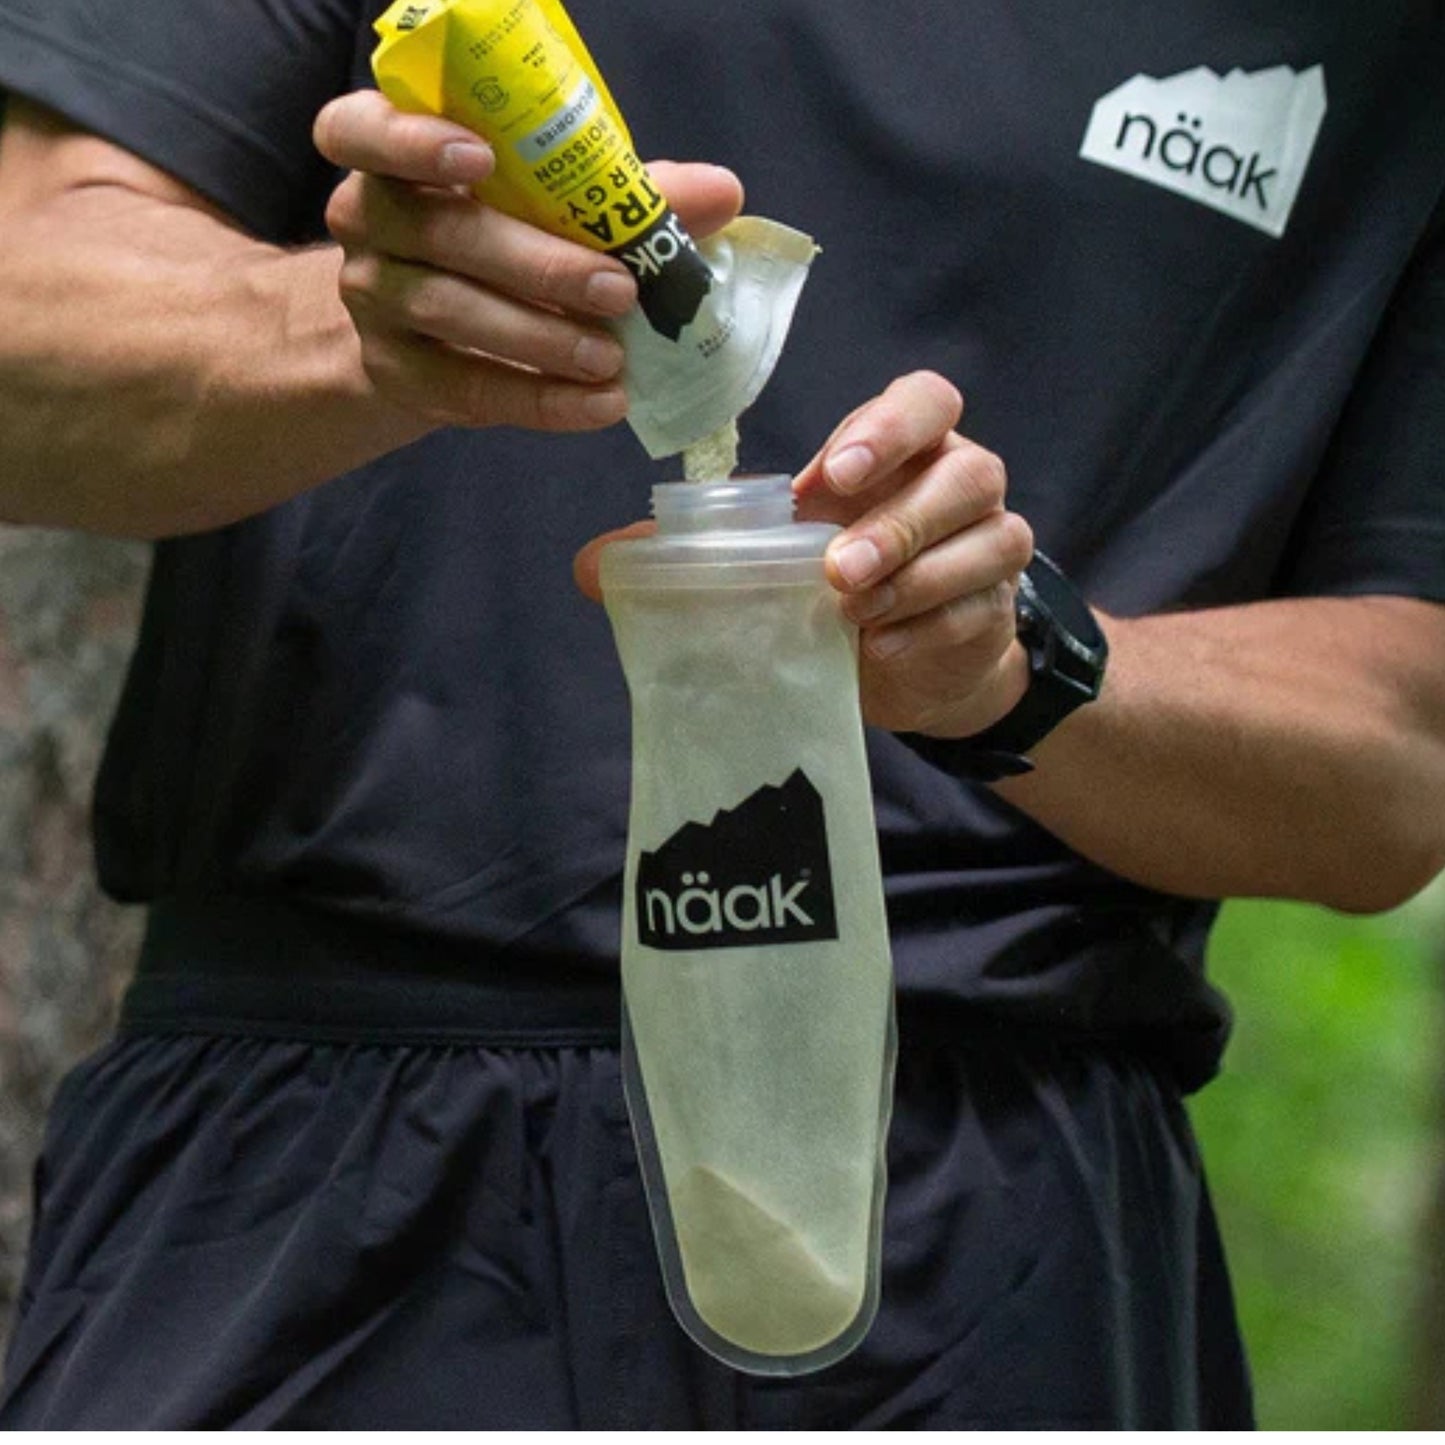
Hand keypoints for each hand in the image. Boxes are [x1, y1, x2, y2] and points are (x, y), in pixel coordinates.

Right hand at [313, 90, 742, 432]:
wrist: (429, 332)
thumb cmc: (500, 236)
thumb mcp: (553, 204)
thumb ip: (623, 192)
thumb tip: (722, 192)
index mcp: (392, 155)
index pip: (361, 131)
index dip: (412, 141)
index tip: (480, 158)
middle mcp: (368, 222)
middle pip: (441, 233)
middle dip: (535, 264)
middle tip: (617, 291)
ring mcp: (376, 302)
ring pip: (452, 314)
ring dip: (542, 340)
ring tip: (613, 359)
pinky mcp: (399, 374)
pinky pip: (471, 389)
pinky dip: (541, 401)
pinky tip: (598, 405)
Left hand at [574, 371, 1032, 738]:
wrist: (902, 658)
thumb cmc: (832, 582)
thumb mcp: (768, 555)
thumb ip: (693, 552)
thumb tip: (592, 567)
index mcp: (904, 447)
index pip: (923, 402)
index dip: (887, 429)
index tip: (832, 475)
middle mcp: (959, 482)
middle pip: (966, 472)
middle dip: (899, 521)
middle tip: (838, 568)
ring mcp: (989, 545)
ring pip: (987, 542)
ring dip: (914, 579)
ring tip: (852, 615)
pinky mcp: (995, 609)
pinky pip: (975, 611)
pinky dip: (924, 631)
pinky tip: (876, 650)